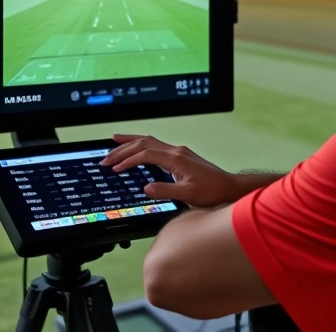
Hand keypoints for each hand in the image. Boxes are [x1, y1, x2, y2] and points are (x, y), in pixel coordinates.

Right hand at [101, 134, 238, 208]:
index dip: (128, 160)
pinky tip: (137, 149)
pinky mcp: (181, 156)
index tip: (114, 168)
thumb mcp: (188, 195)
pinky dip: (142, 145)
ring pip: (150, 141)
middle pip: (144, 143)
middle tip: (106, 156)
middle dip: (123, 148)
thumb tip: (145, 188)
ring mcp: (179, 152)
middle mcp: (176, 151)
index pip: (145, 154)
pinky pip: (156, 145)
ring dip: (131, 141)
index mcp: (176, 158)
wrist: (229, 187)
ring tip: (115, 140)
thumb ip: (166, 191)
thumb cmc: (212, 192)